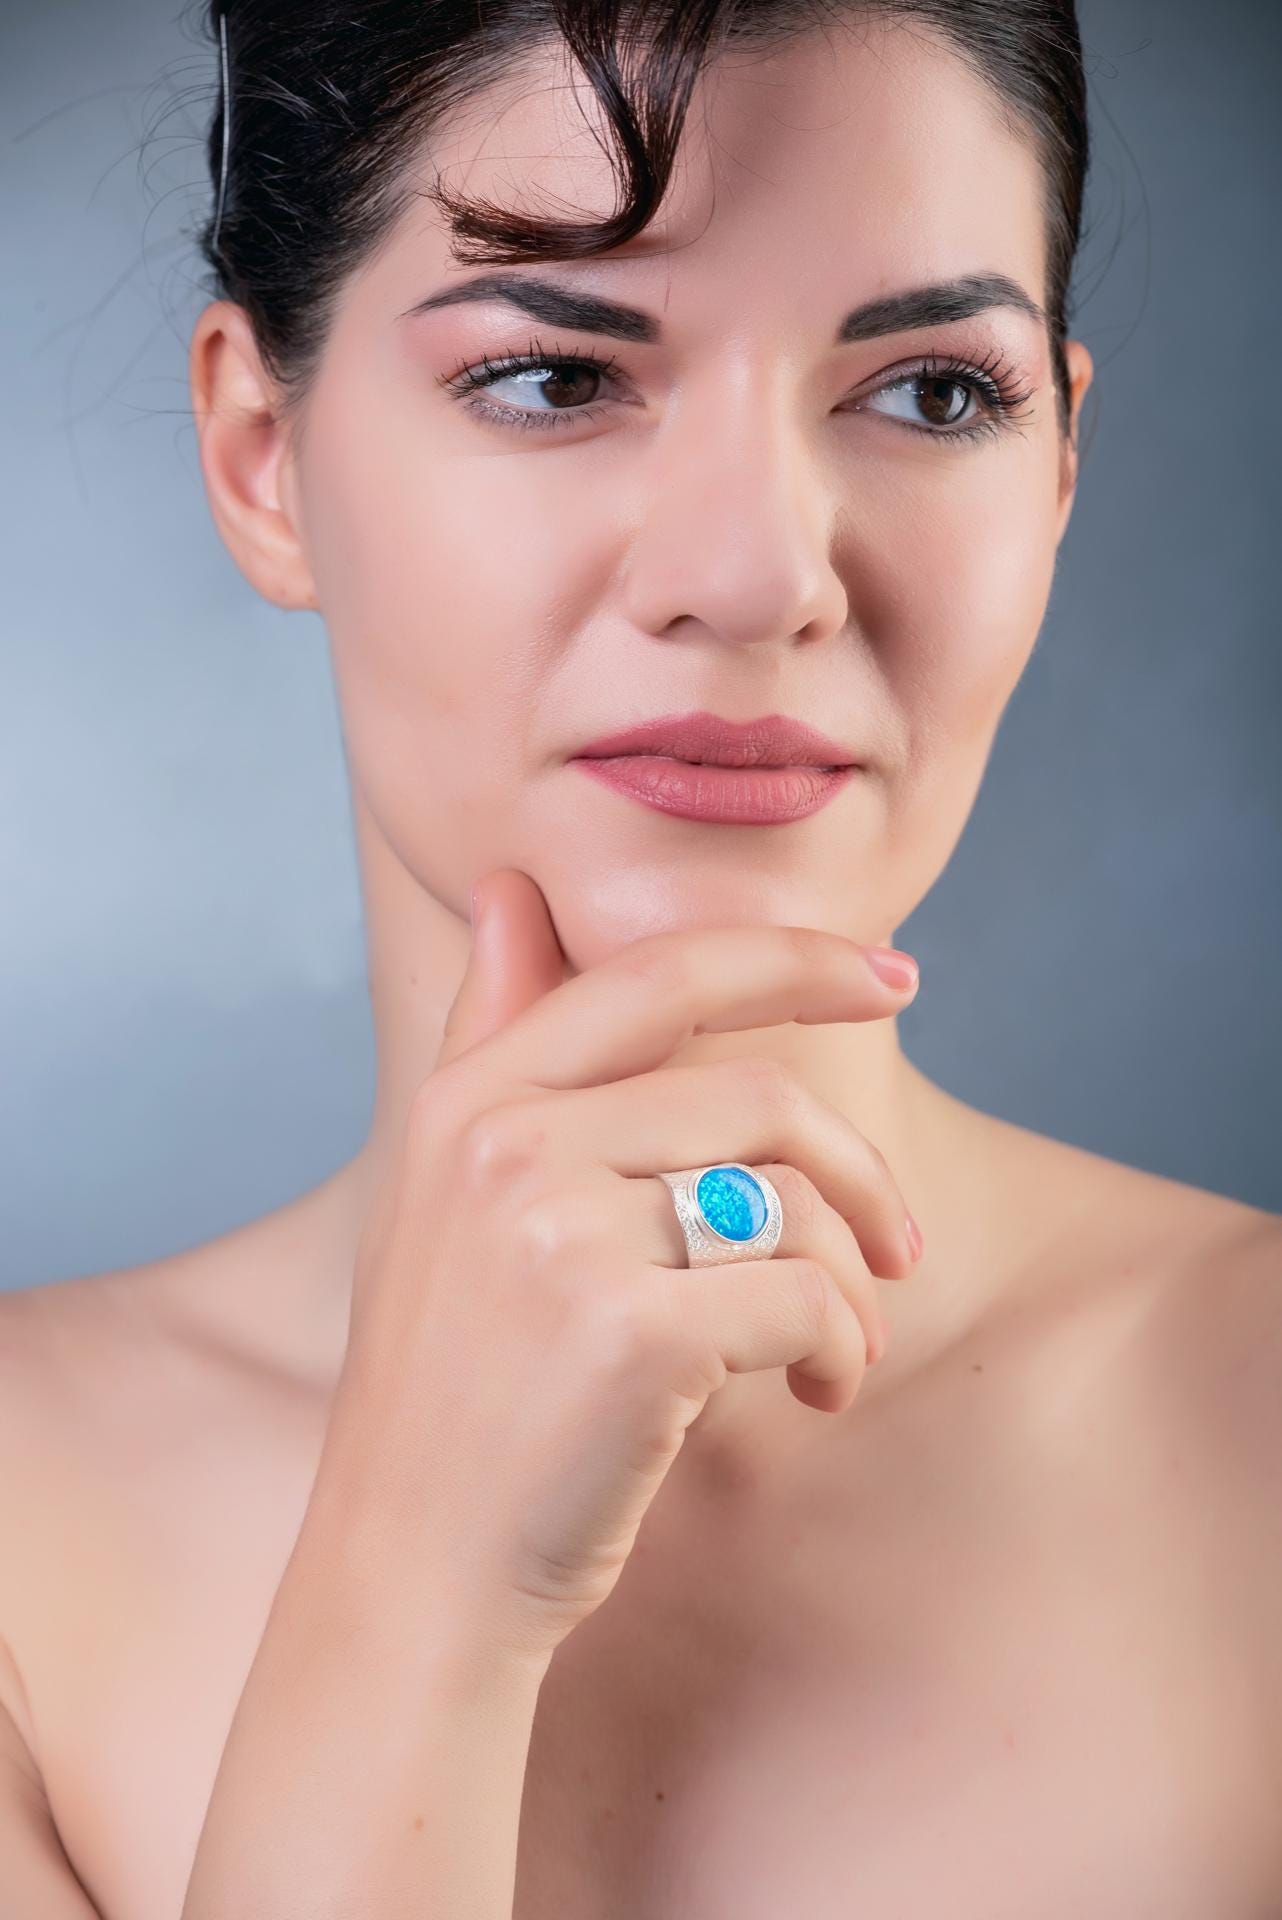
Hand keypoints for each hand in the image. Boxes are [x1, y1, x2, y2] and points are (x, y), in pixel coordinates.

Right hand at [327, 869, 921, 1665]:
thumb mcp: (443, 1191)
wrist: (412, 1567)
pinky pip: (804, 1298)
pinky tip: (819, 1393)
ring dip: (853, 1278)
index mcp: (473, 1097)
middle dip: (862, 1168)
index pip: (662, 974)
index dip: (793, 957)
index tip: (894, 976)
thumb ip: (488, 1034)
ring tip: (838, 1346)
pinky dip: (843, 1348)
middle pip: (759, 1095)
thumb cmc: (453, 1380)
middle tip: (902, 1243)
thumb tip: (511, 888)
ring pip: (792, 1200)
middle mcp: (505, 1142)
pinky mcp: (630, 1334)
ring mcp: (560, 1234)